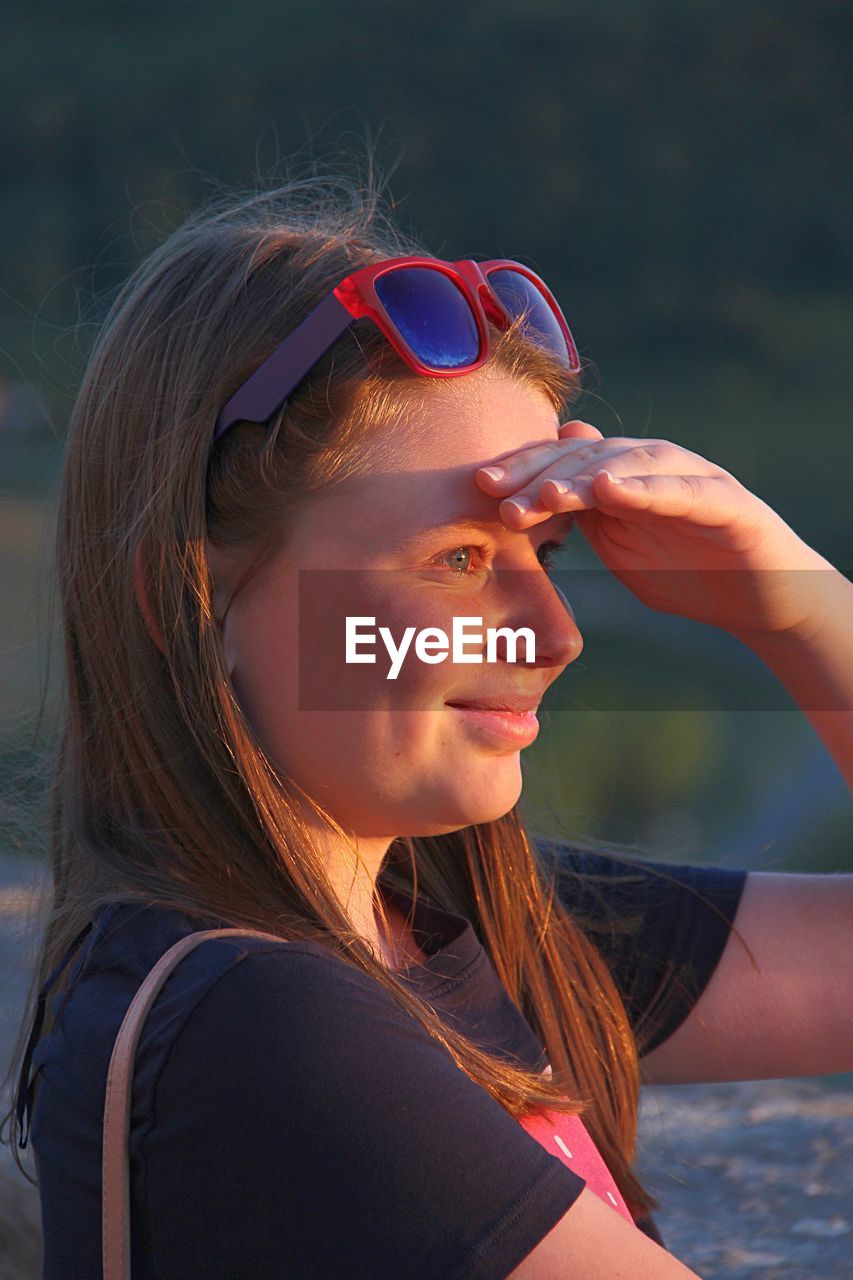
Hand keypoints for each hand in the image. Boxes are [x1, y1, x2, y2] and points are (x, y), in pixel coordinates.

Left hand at [475, 419, 833, 640]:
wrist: (757, 597)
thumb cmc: (683, 569)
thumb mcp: (618, 545)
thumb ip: (579, 518)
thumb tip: (531, 491)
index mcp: (619, 474)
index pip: (561, 461)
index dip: (522, 468)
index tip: (479, 487)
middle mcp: (649, 464)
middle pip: (584, 455)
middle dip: (537, 473)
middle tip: (497, 494)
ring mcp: (688, 476)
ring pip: (626, 465)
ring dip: (581, 478)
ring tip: (545, 495)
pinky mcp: (723, 500)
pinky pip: (681, 489)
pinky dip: (644, 486)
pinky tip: (611, 488)